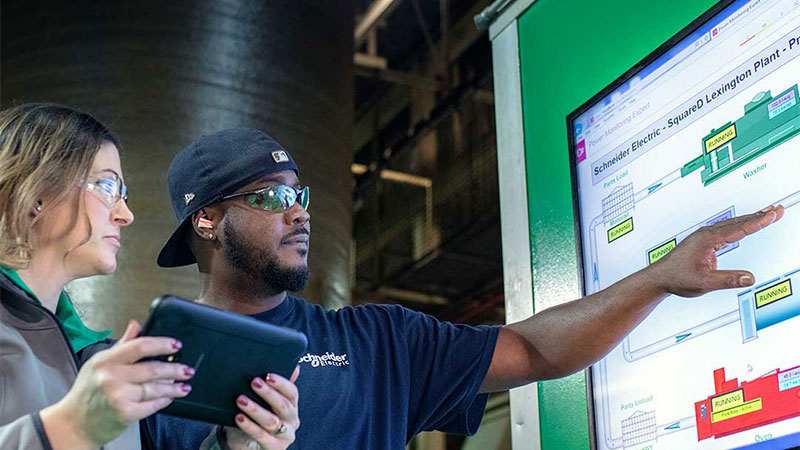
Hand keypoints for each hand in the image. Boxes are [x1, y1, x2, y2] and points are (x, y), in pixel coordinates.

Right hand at [40, 320, 193, 448]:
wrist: (74, 424)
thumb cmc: (87, 393)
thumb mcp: (98, 362)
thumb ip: (122, 344)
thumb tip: (136, 324)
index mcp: (105, 361)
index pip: (139, 346)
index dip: (162, 344)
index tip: (176, 344)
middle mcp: (111, 377)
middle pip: (152, 368)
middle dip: (175, 369)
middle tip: (187, 369)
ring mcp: (118, 396)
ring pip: (155, 388)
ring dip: (174, 386)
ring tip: (184, 385)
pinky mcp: (125, 414)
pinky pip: (152, 405)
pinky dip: (163, 401)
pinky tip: (170, 397)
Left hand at [225, 366, 299, 449]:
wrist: (249, 443)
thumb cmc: (258, 418)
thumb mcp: (266, 402)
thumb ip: (276, 386)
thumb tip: (295, 367)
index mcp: (292, 406)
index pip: (292, 392)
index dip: (281, 383)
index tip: (268, 375)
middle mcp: (292, 420)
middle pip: (283, 405)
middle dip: (268, 393)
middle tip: (254, 382)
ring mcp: (284, 435)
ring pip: (272, 421)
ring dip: (255, 409)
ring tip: (241, 400)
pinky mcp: (274, 447)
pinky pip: (261, 435)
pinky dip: (249, 425)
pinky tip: (239, 417)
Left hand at [647, 204, 783, 296]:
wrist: (659, 278)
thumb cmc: (677, 279)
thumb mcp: (704, 283)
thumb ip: (727, 280)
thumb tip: (750, 278)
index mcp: (707, 240)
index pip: (738, 229)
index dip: (758, 222)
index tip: (773, 214)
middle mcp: (706, 234)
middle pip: (738, 222)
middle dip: (760, 216)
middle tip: (778, 209)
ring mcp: (704, 236)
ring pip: (732, 224)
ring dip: (751, 218)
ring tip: (768, 213)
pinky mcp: (703, 240)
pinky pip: (726, 229)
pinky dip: (740, 225)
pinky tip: (746, 224)